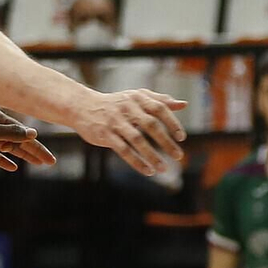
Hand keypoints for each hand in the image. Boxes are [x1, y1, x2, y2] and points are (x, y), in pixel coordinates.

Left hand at [0, 107, 54, 169]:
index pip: (23, 134)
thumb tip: (33, 133)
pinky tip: (13, 168)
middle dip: (34, 152)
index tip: (50, 159)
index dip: (38, 147)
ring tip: (38, 164)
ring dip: (22, 156)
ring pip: (8, 148)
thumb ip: (12, 133)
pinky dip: (3, 160)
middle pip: (18, 141)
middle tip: (51, 163)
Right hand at [68, 88, 189, 176]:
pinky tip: (147, 171)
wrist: (83, 106)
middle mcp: (127, 108)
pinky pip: (123, 150)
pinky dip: (136, 162)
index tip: (181, 138)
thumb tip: (183, 104)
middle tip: (178, 156)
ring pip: (136, 140)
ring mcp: (115, 122)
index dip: (172, 123)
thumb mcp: (137, 97)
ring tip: (164, 168)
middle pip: (150, 125)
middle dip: (166, 142)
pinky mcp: (105, 134)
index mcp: (137, 98)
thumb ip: (160, 100)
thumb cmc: (116, 103)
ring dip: (152, 155)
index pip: (159, 108)